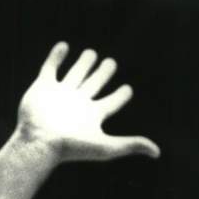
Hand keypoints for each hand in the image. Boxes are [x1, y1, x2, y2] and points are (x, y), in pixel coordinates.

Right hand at [15, 42, 159, 162]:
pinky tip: (64, 46)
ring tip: (92, 53)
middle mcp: (79, 104)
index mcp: (93, 116)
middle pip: (94, 85)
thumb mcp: (108, 147)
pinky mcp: (43, 87)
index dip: (120, 96)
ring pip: (76, 75)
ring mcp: (61, 94)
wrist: (42, 142)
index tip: (129, 89)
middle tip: (112, 63)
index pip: (111, 103)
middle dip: (103, 74)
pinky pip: (50, 68)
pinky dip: (56, 56)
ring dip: (84, 64)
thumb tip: (157, 152)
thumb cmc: (74, 147)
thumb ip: (131, 145)